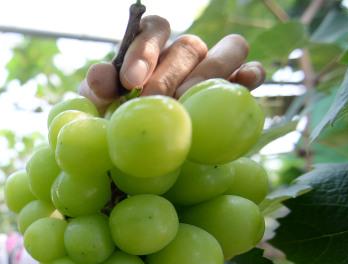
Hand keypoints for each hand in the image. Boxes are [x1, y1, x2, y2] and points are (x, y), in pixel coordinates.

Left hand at [80, 16, 265, 112]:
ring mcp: (211, 69)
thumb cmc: (113, 121)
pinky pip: (249, 72)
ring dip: (209, 74)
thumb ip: (97, 89)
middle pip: (188, 46)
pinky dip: (250, 73)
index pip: (153, 29)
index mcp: (150, 48)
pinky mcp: (232, 91)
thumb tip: (99, 75)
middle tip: (153, 102)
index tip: (130, 81)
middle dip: (169, 76)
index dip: (144, 50)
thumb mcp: (97, 107)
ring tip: (188, 101)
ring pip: (226, 50)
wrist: (133, 151)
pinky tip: (246, 81)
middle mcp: (183, 54)